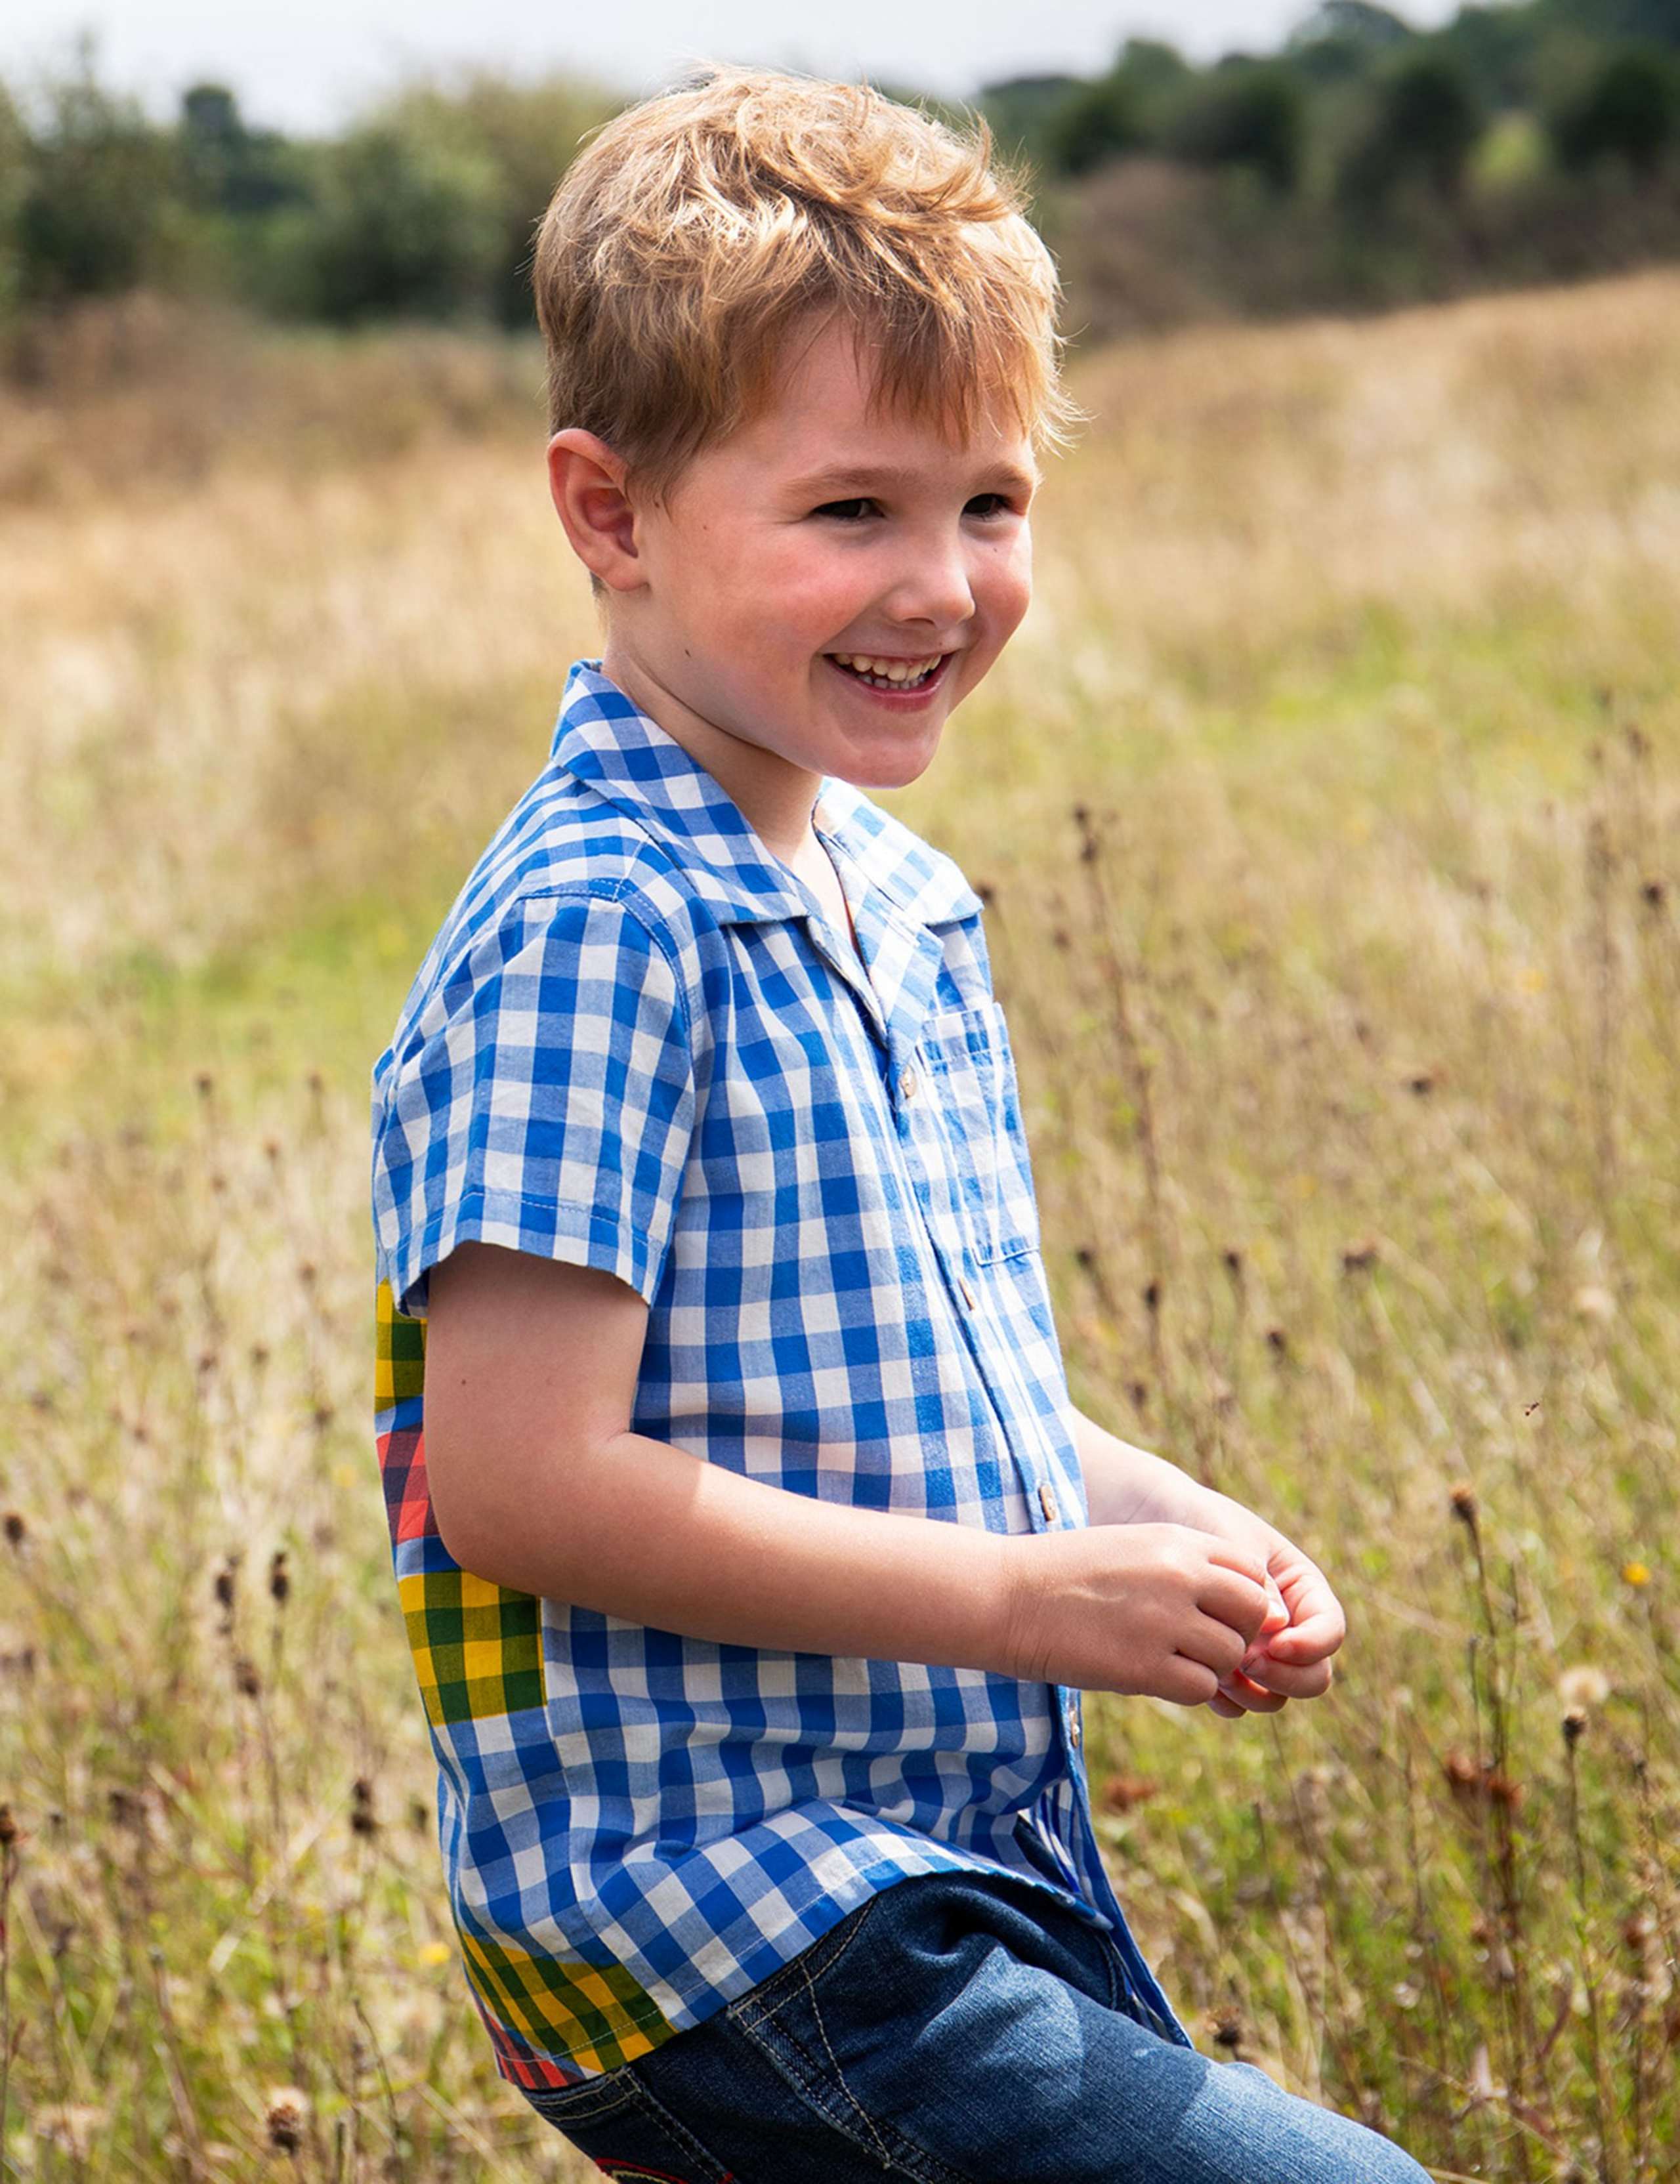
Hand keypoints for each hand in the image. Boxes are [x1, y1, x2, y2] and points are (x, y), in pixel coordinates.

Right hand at [1001, 1523, 1273, 1708]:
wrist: (1007, 1596)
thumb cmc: (1065, 1572)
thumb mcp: (1132, 1547)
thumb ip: (1183, 1564)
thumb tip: (1235, 1599)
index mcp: (1177, 1541)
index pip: (1252, 1572)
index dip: (1242, 1599)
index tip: (1215, 1613)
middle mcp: (1180, 1576)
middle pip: (1254, 1613)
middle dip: (1237, 1633)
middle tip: (1201, 1643)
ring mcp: (1164, 1622)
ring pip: (1231, 1656)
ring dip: (1209, 1665)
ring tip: (1168, 1659)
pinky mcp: (1144, 1668)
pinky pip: (1201, 1687)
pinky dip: (1186, 1688)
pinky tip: (1152, 1676)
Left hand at [1185, 1494, 1345, 1719]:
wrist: (1158, 1523)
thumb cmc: (1203, 1522)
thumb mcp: (1232, 1539)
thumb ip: (1257, 1582)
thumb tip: (1278, 1625)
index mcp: (1303, 1590)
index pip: (1330, 1630)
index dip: (1312, 1646)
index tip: (1277, 1645)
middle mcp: (1288, 1627)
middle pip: (1314, 1675)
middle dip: (1286, 1677)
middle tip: (1247, 1662)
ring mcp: (1259, 1652)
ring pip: (1278, 1696)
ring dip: (1256, 1694)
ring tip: (1221, 1671)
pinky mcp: (1226, 1667)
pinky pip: (1239, 1703)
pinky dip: (1228, 1701)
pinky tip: (1204, 1681)